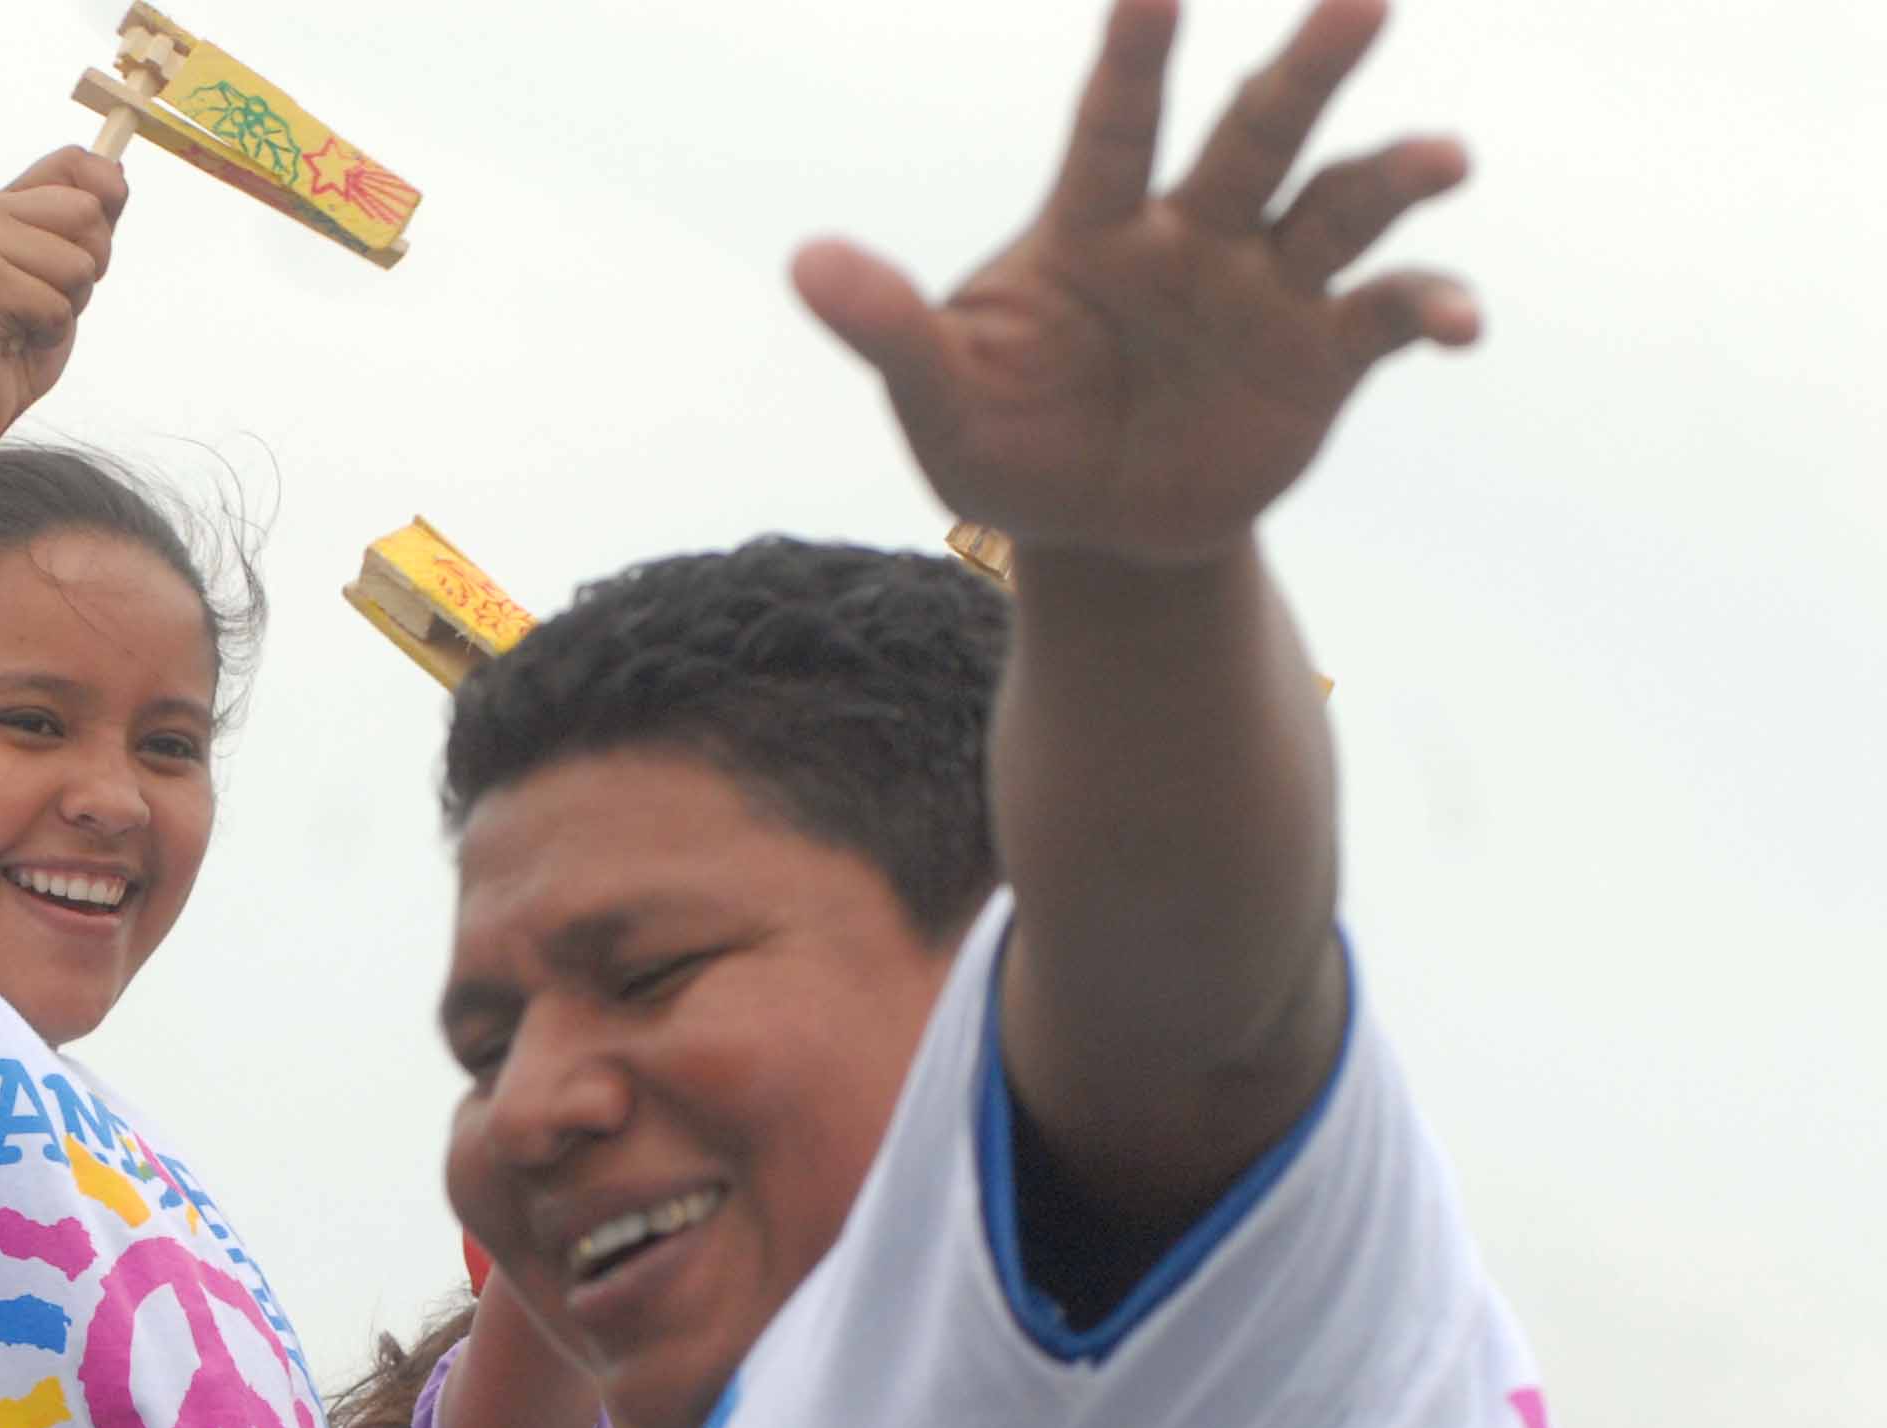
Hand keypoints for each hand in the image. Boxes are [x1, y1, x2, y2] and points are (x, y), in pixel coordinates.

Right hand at [0, 151, 125, 460]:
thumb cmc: (12, 346)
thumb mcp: (60, 277)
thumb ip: (83, 228)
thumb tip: (116, 172)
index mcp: (1, 205)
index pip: (73, 161)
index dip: (105, 195)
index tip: (92, 243)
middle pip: (87, 212)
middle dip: (91, 268)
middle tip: (50, 300)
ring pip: (79, 263)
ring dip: (69, 306)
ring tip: (30, 323)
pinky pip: (57, 306)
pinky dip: (49, 335)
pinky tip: (17, 341)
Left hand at [791, 0, 1475, 566]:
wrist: (1094, 530)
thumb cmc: (1010, 440)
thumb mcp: (939, 399)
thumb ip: (886, 328)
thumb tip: (803, 262)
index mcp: (1092, 227)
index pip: (1112, 126)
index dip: (1133, 59)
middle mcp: (1194, 234)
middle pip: (1256, 131)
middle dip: (1309, 67)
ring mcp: (1268, 287)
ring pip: (1340, 205)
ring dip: (1393, 177)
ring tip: (1444, 157)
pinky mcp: (1323, 356)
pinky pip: (1386, 315)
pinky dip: (1431, 308)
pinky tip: (1461, 321)